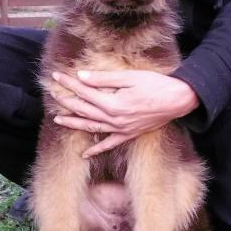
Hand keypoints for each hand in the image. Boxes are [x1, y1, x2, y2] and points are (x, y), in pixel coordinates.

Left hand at [51, 69, 198, 156]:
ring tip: (58, 119)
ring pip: (92, 127)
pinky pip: (109, 144)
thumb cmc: (156, 84)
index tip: (56, 76)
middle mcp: (114, 119)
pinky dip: (97, 150)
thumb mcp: (129, 77)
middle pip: (84, 109)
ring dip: (74, 123)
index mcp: (113, 103)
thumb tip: (82, 76)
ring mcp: (121, 129)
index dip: (69, 83)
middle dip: (67, 101)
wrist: (177, 100)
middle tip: (53, 93)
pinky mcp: (129, 134)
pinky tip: (85, 153)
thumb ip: (104, 78)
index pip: (84, 92)